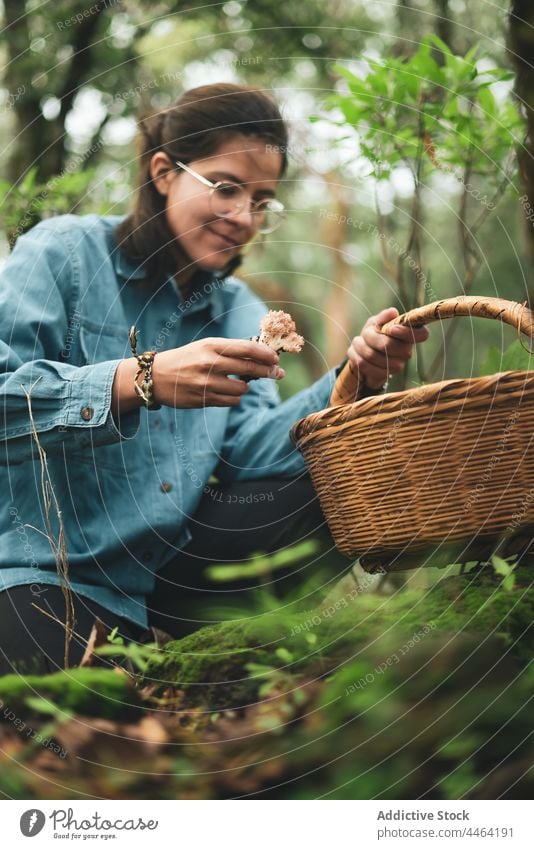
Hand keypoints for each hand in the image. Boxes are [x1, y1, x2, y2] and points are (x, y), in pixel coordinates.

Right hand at [151, 337, 284, 407]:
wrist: (156, 377)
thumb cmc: (186, 359)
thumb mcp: (205, 347)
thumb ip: (230, 350)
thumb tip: (261, 355)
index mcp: (211, 346)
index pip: (246, 348)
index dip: (265, 354)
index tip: (276, 358)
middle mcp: (210, 363)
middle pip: (249, 369)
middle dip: (268, 372)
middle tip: (277, 373)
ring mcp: (207, 383)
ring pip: (242, 389)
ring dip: (245, 387)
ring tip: (237, 383)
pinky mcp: (204, 399)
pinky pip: (232, 402)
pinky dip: (235, 398)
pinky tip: (227, 393)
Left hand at [347, 307, 429, 389]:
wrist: (364, 355)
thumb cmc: (374, 334)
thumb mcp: (377, 322)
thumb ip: (384, 317)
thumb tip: (393, 312)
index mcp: (409, 336)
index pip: (421, 335)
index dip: (406, 332)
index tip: (391, 329)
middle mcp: (407, 352)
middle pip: (388, 345)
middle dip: (371, 336)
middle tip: (366, 333)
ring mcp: (397, 366)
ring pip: (372, 355)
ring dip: (360, 346)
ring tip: (358, 342)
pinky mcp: (384, 375)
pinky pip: (365, 365)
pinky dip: (355, 356)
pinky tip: (356, 353)